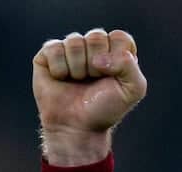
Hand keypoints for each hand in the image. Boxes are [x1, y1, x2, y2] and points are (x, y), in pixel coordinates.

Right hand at [32, 28, 146, 164]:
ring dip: (78, 68)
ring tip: (77, 81)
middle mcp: (93, 47)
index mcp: (116, 52)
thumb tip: (99, 57)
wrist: (77, 126)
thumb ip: (130, 66)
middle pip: (97, 36)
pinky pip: (54, 48)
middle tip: (93, 81)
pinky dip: (60, 69)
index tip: (114, 78)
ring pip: (75, 41)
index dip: (117, 58)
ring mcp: (70, 49)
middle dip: (97, 65)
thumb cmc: (105, 108)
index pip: (120, 37)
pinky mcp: (49, 54)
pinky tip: (61, 79)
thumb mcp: (132, 90)